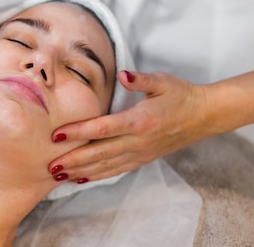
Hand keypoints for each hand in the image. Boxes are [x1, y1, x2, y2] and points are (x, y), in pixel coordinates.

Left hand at [48, 70, 212, 182]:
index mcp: (139, 121)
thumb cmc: (180, 95)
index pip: (102, 129)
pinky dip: (97, 176)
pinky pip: (117, 170)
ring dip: (81, 171)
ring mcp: (140, 153)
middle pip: (99, 153)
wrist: (204, 115)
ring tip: (58, 175)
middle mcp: (138, 141)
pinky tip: (81, 178)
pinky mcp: (143, 159)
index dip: (78, 132)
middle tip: (49, 165)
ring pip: (106, 166)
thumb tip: (122, 75)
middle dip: (72, 160)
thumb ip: (140, 80)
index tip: (57, 135)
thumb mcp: (162, 81)